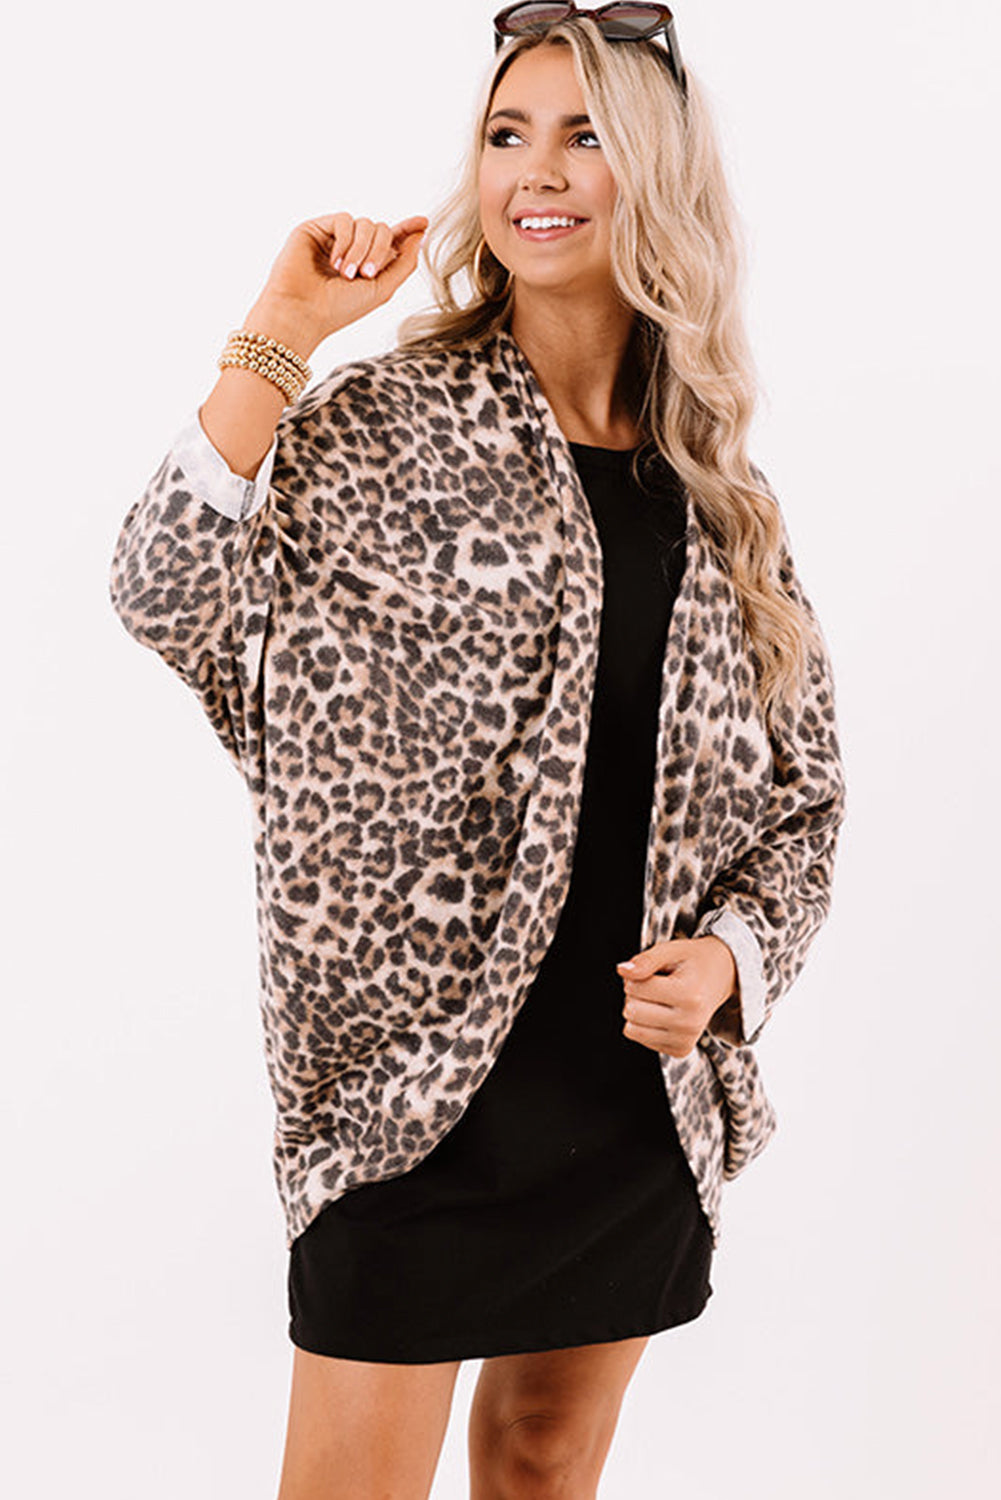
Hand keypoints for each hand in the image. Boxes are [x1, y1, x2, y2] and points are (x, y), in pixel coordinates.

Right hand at [251, 210, 429, 350]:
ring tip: (347, 274)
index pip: (389, 240)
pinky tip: (335, 262)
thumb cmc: (338, 309)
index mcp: (366, 264)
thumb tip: (420, 233)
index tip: (423, 222)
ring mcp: (332, 238)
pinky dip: (345, 241)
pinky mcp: (315, 229)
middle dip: (379, 251)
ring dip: (362, 249)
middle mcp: (350, 249)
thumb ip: (404, 263)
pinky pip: (344, 220)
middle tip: (367, 275)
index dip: (406, 230)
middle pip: (381, 229)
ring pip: (364, 223)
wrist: (302, 313)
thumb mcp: (382, 289)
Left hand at [616, 937, 738, 1057]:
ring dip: (639, 1010)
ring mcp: (686, 1040)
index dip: (635, 975)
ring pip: (631, 1029)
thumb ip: (646, 959)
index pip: (634, 988)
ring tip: (660, 999)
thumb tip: (622, 971)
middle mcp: (689, 1023)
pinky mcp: (680, 1051)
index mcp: (689, 996)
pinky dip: (646, 1024)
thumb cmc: (694, 962)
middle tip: (656, 985)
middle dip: (635, 994)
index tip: (653, 972)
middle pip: (631, 1011)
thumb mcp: (672, 950)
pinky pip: (640, 1038)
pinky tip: (665, 1012)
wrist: (722, 976)